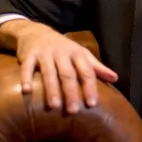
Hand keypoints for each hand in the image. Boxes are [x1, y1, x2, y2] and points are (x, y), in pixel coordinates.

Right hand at [0, 19, 117, 113]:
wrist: (36, 31)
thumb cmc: (63, 48)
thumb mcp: (81, 54)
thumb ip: (96, 67)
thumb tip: (115, 78)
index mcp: (77, 54)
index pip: (86, 72)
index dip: (90, 87)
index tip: (92, 104)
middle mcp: (62, 53)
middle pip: (68, 74)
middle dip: (71, 92)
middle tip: (74, 110)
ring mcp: (45, 53)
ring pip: (49, 72)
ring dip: (51, 89)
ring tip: (54, 106)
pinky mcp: (29, 55)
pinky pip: (27, 67)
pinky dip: (26, 78)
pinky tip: (26, 92)